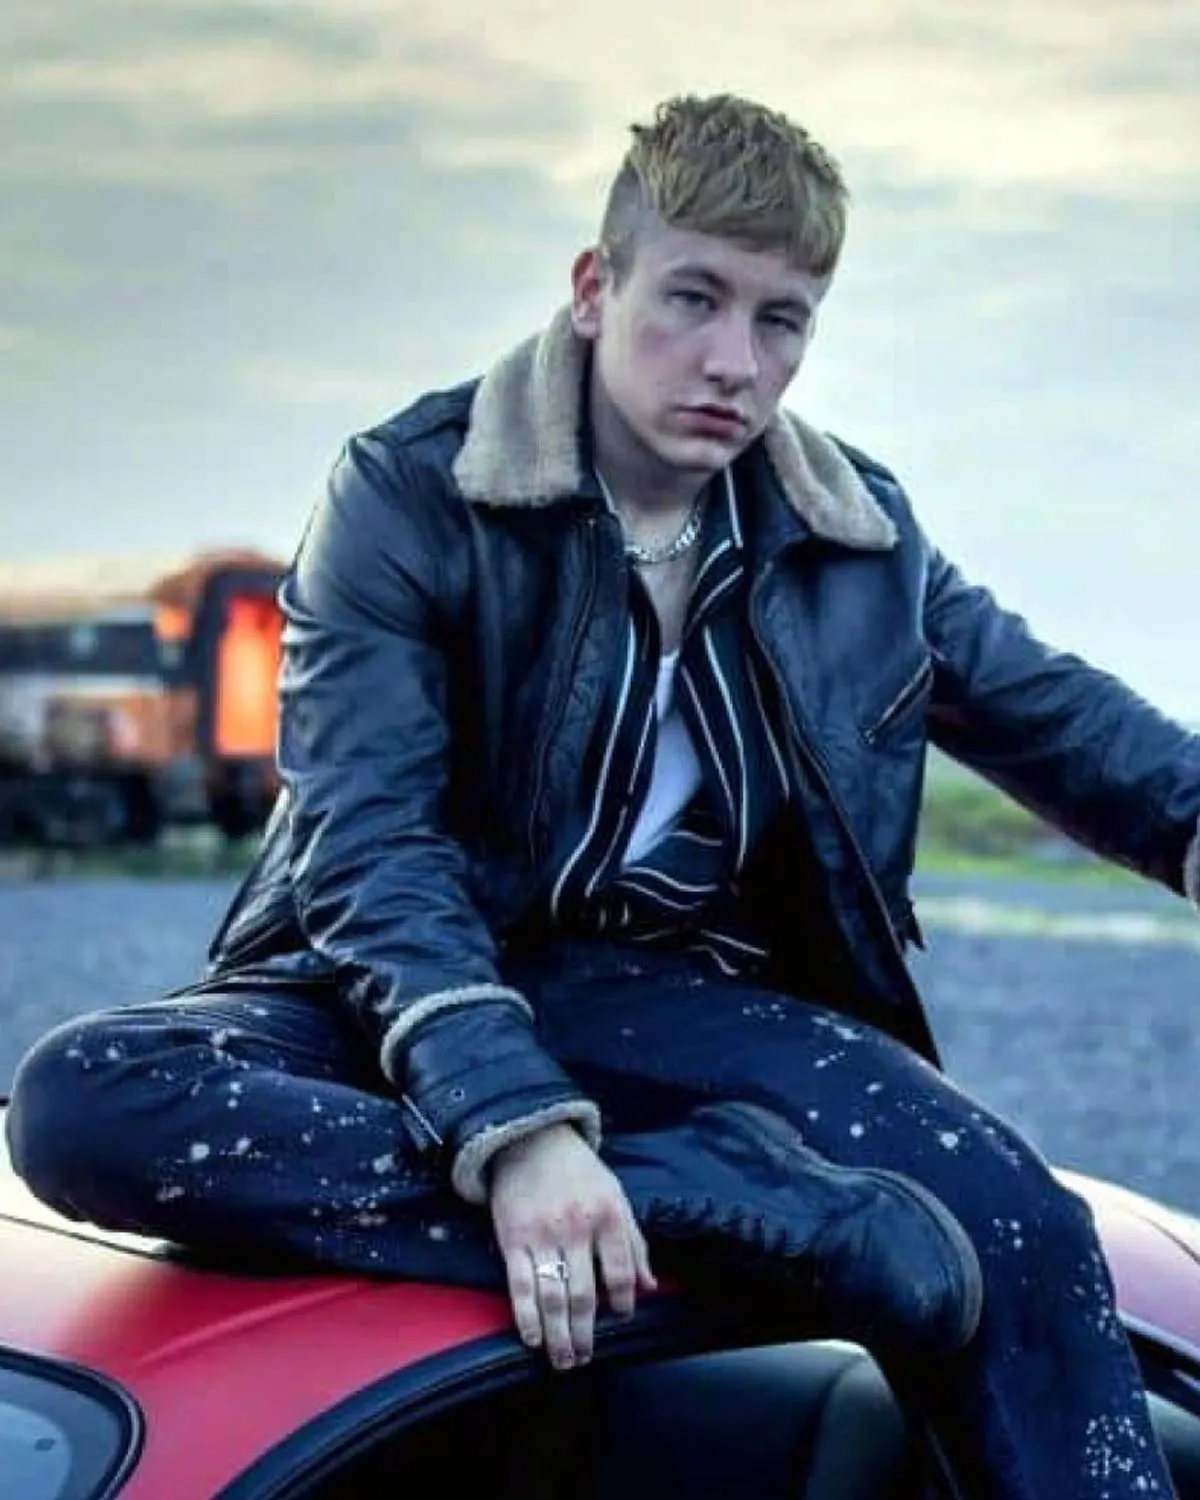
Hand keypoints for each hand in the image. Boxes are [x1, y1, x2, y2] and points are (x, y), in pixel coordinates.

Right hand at [488, 1122, 655, 1369]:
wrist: (531, 1139)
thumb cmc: (579, 1170)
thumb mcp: (616, 1196)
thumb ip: (634, 1242)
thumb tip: (650, 1286)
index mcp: (608, 1216)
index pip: (621, 1273)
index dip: (623, 1303)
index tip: (620, 1318)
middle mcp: (577, 1228)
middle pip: (583, 1295)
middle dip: (585, 1334)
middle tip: (585, 1359)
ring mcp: (542, 1235)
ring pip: (552, 1297)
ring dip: (557, 1335)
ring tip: (562, 1359)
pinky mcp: (513, 1238)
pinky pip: (519, 1285)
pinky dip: (526, 1316)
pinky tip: (532, 1337)